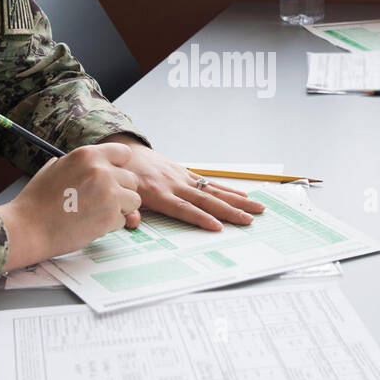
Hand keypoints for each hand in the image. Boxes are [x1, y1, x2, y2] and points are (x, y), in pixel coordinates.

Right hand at [0, 143, 140, 269]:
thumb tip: (98, 164)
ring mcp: (108, 194)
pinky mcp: (110, 217)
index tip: (113, 177)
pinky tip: (89, 224)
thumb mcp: (56, 167)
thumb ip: (80, 164)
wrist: (27, 228)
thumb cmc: (37, 201)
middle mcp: (101, 171)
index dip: (119, 167)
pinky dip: (110, 225)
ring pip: (133, 200)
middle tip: (99, 201)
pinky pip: (123, 220)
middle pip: (131, 179)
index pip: (124, 153)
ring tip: (95, 212)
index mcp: (87, 155)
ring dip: (119, 208)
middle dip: (120, 191)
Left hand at [104, 136, 266, 231]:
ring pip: (214, 190)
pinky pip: (211, 183)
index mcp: (158, 193)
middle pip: (207, 200)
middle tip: (250, 221)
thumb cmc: (124, 177)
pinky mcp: (187, 173)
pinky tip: (243, 196)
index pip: (184, 209)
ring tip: (257, 208)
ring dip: (237, 200)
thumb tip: (132, 223)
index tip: (219, 228)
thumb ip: (128, 211)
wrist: (126, 151)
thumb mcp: (122, 194)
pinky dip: (228, 190)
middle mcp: (175, 184)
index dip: (201, 218)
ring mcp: (183, 178)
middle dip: (230, 211)